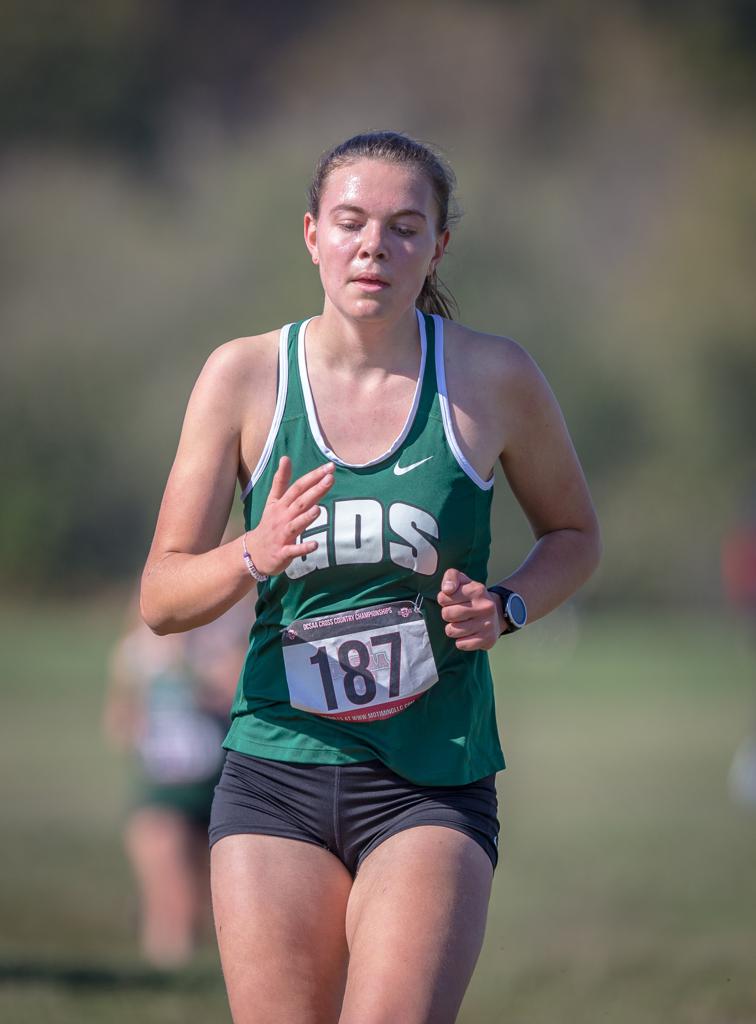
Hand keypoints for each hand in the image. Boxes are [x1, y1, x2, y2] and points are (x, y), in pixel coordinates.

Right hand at [245, 457, 334, 575]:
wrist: (253, 553)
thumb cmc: (269, 524)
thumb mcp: (272, 501)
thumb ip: (281, 481)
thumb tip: (286, 458)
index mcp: (280, 505)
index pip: (297, 487)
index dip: (312, 477)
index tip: (328, 467)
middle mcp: (282, 518)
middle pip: (299, 502)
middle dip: (315, 491)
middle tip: (330, 478)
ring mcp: (282, 535)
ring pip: (295, 525)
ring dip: (306, 518)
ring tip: (318, 509)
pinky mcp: (283, 552)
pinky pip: (294, 550)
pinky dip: (303, 548)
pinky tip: (315, 544)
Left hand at [437, 568, 501, 650]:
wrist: (497, 613)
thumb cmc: (472, 597)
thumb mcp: (463, 581)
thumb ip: (451, 577)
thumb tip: (447, 590)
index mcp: (477, 590)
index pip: (443, 597)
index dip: (444, 600)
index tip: (452, 600)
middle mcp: (485, 606)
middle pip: (447, 614)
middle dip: (447, 614)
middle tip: (456, 613)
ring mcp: (487, 624)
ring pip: (452, 631)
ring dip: (452, 628)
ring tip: (461, 624)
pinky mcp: (488, 639)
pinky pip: (461, 644)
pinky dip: (460, 641)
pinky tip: (467, 634)